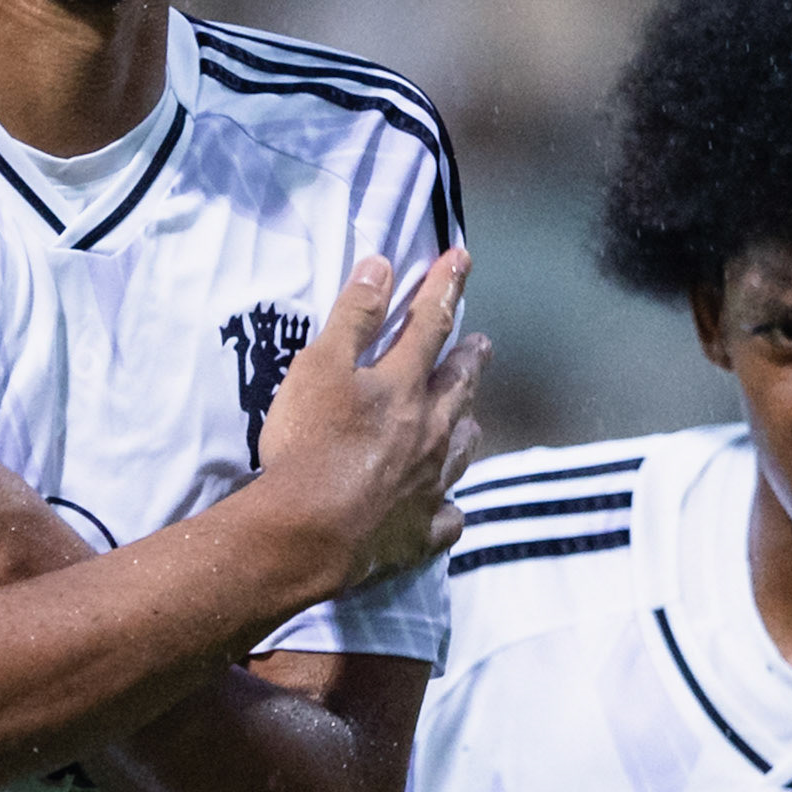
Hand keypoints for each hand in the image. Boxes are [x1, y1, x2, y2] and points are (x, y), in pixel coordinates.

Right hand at [255, 247, 487, 594]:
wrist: (309, 532)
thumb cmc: (308, 444)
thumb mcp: (319, 367)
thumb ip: (353, 317)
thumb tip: (383, 266)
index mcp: (404, 387)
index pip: (430, 324)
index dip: (444, 287)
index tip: (460, 259)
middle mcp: (429, 432)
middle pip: (459, 388)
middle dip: (471, 361)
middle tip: (483, 346)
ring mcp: (431, 485)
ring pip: (460, 450)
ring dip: (466, 428)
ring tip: (471, 421)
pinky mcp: (420, 533)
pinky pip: (446, 517)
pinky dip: (448, 507)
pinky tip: (447, 507)